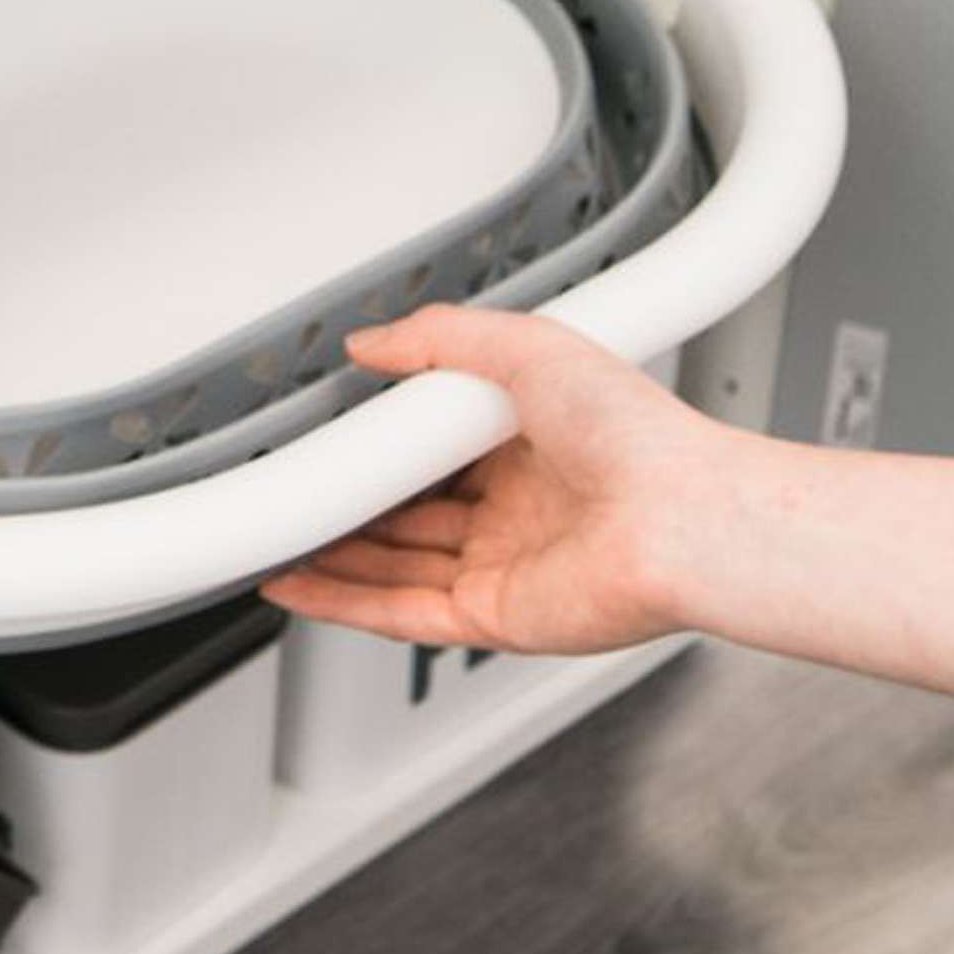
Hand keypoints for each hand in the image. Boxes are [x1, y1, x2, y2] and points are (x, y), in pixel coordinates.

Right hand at [262, 305, 725, 655]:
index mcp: (530, 446)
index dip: (380, 442)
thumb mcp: (529, 344)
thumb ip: (441, 337)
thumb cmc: (640, 435)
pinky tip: (293, 582)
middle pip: (406, 511)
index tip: (329, 429)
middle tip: (288, 484)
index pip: (434, 447)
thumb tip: (371, 342)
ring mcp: (502, 566)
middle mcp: (516, 510)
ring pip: (391, 563)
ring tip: (268, 536)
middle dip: (347, 503)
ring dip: (329, 553)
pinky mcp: (491, 616)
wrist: (686, 519)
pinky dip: (340, 602)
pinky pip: (398, 611)